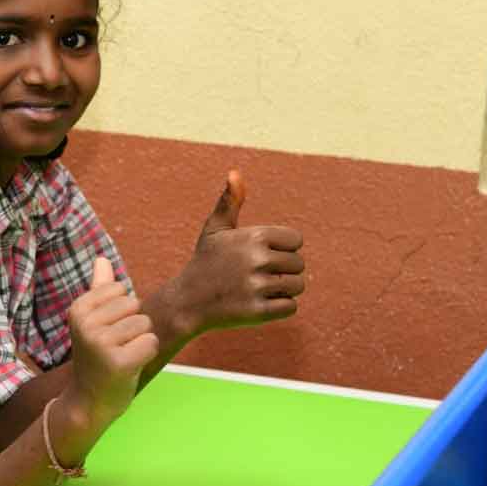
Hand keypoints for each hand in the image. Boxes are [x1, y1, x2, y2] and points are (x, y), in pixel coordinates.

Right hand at [66, 258, 159, 425]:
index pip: (122, 290)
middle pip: (136, 306)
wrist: (89, 401)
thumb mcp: (93, 321)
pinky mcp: (118, 362)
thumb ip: (99, 289)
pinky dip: (146, 355)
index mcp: (78, 309)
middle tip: (116, 347)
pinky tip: (129, 367)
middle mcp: (86, 324)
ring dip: (141, 342)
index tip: (107, 332)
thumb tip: (102, 258)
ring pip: (145, 325)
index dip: (123, 312)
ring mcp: (101, 343)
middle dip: (134, 327)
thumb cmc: (96, 357)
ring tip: (122, 356)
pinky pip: (151, 343)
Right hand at [169, 170, 304, 335]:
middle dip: (283, 271)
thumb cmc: (205, 262)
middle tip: (258, 276)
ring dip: (284, 290)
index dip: (282, 249)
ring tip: (260, 289)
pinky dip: (279, 308)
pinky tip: (259, 303)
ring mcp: (257, 286)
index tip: (261, 256)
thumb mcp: (214, 229)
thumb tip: (234, 173)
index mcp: (254, 236)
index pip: (296, 241)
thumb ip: (230, 201)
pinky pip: (290, 307)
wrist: (187, 302)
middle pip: (299, 265)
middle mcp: (257, 259)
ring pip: (297, 286)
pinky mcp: (258, 312)